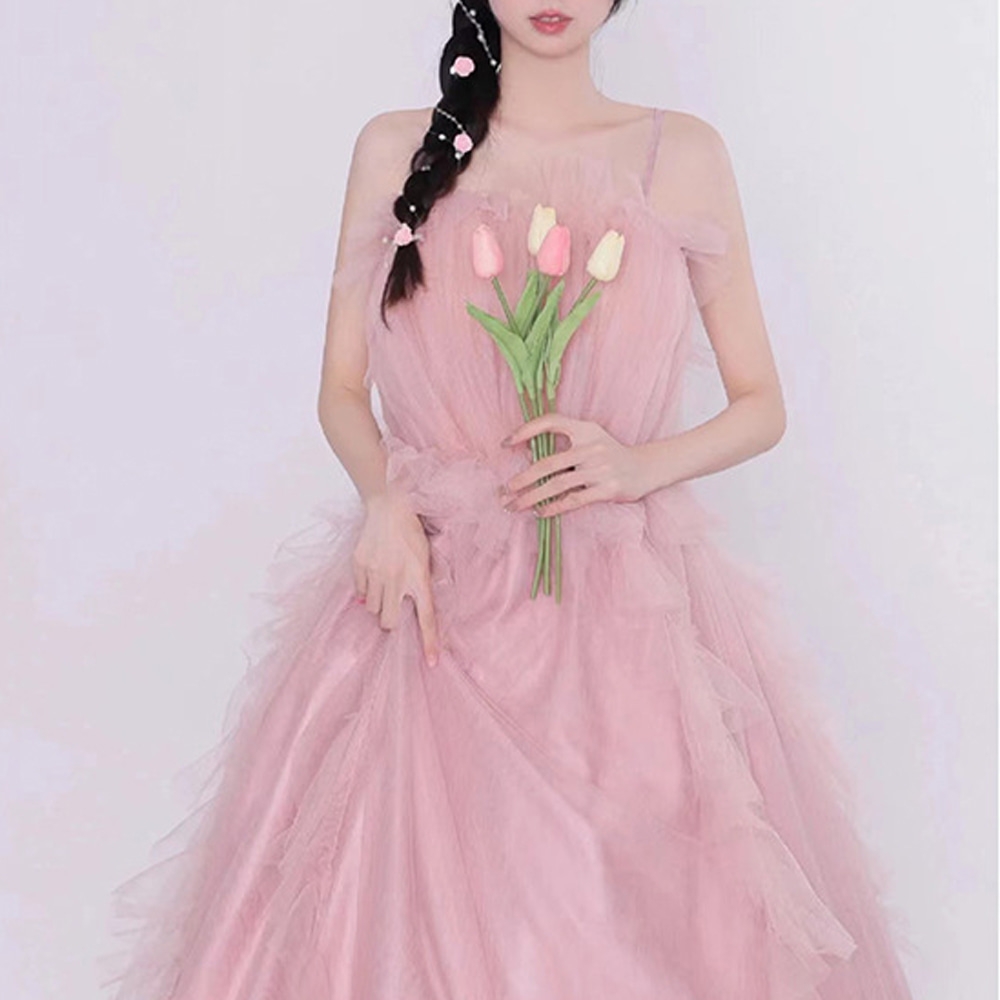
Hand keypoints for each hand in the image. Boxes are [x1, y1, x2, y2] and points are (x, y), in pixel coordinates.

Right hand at [352, 490, 440, 666]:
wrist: (389, 505)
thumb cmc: (411, 531)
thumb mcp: (425, 556)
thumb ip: (421, 582)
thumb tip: (408, 606)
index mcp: (419, 577)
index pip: (427, 617)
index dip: (430, 641)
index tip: (432, 662)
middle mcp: (397, 578)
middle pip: (389, 622)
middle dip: (390, 621)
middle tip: (393, 606)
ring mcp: (376, 573)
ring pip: (372, 609)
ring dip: (377, 603)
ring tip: (383, 582)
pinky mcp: (359, 566)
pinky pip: (359, 591)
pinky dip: (365, 588)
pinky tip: (372, 571)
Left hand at [500, 412, 648, 515]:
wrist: (646, 468)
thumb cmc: (610, 455)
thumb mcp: (591, 439)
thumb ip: (565, 444)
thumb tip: (528, 455)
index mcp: (586, 429)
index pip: (551, 421)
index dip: (526, 430)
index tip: (505, 444)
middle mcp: (592, 446)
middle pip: (548, 462)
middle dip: (522, 478)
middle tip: (504, 490)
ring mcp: (601, 469)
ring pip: (557, 485)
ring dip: (531, 497)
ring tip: (514, 506)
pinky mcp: (608, 489)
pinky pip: (574, 500)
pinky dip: (553, 507)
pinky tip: (539, 512)